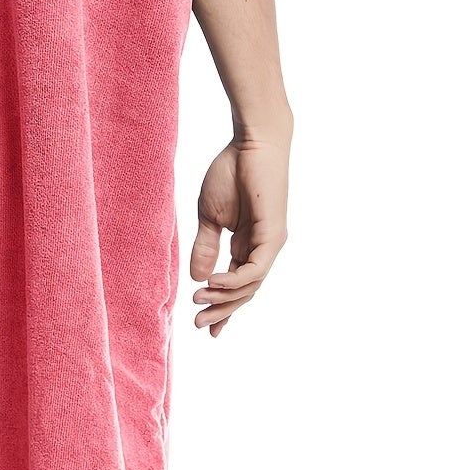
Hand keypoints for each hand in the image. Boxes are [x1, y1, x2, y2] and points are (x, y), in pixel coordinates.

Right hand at [190, 136, 289, 335]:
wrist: (251, 143)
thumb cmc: (231, 172)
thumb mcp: (209, 216)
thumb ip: (205, 246)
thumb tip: (197, 277)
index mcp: (246, 244)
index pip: (236, 284)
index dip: (221, 306)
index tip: (205, 326)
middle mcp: (262, 249)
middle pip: (244, 291)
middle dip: (221, 310)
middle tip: (199, 325)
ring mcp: (270, 244)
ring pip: (251, 285)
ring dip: (225, 297)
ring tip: (200, 301)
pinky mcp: (273, 235)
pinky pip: (255, 269)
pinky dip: (236, 280)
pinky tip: (214, 282)